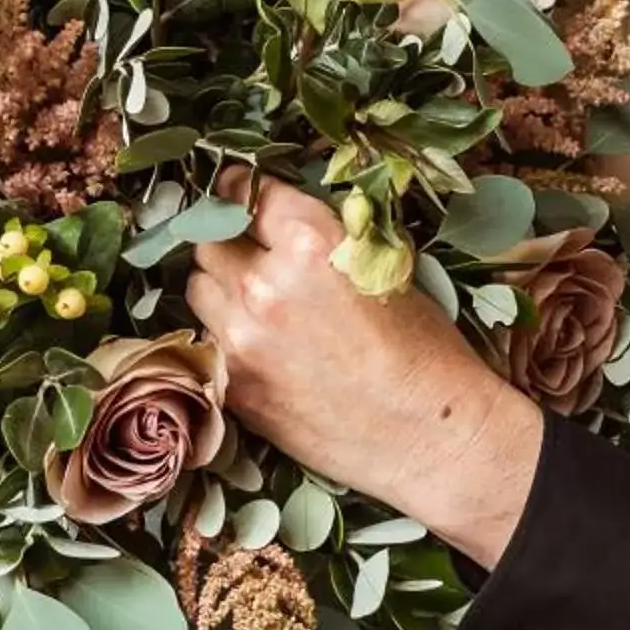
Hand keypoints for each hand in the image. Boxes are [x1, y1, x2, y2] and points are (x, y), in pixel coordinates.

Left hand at [186, 178, 544, 564]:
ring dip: (221, 293)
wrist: (431, 437)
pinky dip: (225, 340)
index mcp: (310, 239)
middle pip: (210, 242)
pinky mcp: (232, 384)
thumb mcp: (387, 269)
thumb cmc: (426, 352)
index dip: (243, 196)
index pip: (244, 193)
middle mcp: (265, 282)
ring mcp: (240, 336)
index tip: (244, 203)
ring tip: (261, 313)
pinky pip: (206, 341)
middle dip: (232, 248)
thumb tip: (288, 219)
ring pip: (198, 290)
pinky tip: (263, 352)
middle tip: (260, 266)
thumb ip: (328, 237)